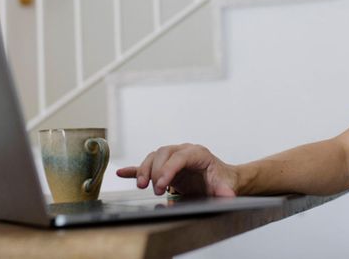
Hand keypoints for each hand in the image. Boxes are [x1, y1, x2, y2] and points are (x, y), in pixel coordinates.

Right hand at [116, 143, 238, 196]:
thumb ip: (225, 192)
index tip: (161, 185)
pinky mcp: (164, 167)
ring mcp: (172, 158)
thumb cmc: (222, 181)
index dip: (168, 169)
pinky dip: (134, 170)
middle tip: (155, 190)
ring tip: (141, 186)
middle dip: (156, 170)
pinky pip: (147, 165)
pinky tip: (122, 173)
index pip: (179, 157)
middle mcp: (183, 151)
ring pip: (153, 156)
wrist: (222, 179)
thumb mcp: (226, 187)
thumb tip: (227, 196)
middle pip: (163, 153)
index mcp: (198, 153)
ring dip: (144, 170)